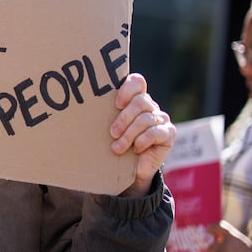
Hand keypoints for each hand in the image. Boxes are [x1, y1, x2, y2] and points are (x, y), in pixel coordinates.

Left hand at [109, 73, 174, 196]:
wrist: (132, 169)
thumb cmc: (116, 143)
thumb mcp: (108, 128)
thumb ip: (104, 114)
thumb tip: (82, 105)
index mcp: (135, 99)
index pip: (137, 82)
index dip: (127, 90)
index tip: (116, 105)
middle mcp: (150, 106)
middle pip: (140, 102)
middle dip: (124, 118)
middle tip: (112, 133)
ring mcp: (161, 119)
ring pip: (145, 119)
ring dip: (129, 135)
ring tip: (117, 148)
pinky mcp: (168, 133)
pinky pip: (155, 132)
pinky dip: (142, 141)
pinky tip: (135, 149)